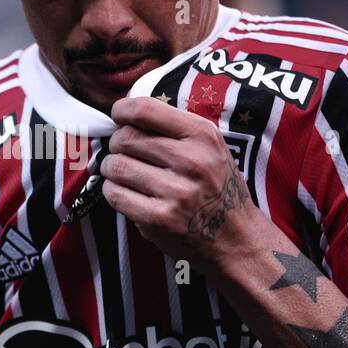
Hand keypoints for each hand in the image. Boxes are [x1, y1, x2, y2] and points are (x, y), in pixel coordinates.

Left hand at [100, 96, 256, 270]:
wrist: (236, 238)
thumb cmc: (216, 187)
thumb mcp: (210, 146)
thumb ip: (174, 127)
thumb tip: (125, 110)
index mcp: (202, 135)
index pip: (144, 109)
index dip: (121, 111)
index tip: (118, 118)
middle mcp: (191, 161)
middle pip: (125, 138)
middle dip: (116, 144)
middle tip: (124, 152)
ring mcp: (176, 192)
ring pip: (115, 166)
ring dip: (111, 168)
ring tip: (122, 172)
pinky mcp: (160, 219)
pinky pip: (115, 195)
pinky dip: (112, 191)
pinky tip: (125, 192)